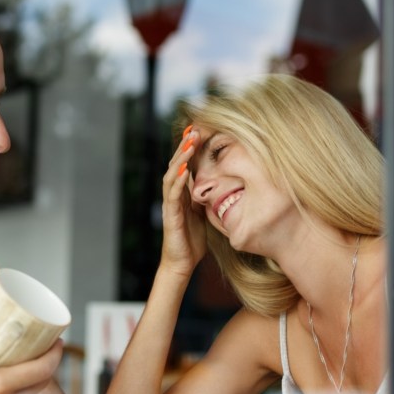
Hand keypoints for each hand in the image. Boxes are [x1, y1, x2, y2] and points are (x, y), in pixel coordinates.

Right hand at [160, 127, 206, 277]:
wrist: (181, 263)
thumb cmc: (193, 240)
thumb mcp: (204, 213)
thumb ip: (207, 198)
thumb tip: (223, 184)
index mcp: (183, 193)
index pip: (185, 165)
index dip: (190, 149)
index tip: (199, 131)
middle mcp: (174, 195)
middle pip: (176, 165)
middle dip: (185, 147)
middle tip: (194, 129)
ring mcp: (170, 204)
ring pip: (171, 175)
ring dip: (180, 158)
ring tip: (189, 143)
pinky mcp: (170, 215)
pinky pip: (172, 195)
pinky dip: (177, 181)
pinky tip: (183, 171)